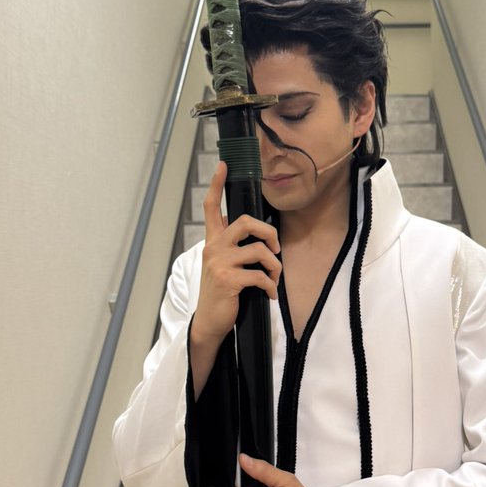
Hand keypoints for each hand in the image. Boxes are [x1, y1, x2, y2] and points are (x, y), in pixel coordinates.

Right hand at [189, 162, 280, 395]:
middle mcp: (213, 248)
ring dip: (274, 267)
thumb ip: (235, 249)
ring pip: (259, 251)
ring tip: (274, 279)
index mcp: (212, 242)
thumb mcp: (223, 266)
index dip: (217, 184)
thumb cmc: (222, 293)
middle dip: (269, 233)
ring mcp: (219, 264)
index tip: (223, 164)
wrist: (210, 322)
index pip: (211, 207)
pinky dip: (270, 287)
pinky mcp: (228, 280)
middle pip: (246, 222)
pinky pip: (260, 276)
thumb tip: (264, 240)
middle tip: (275, 248)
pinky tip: (269, 295)